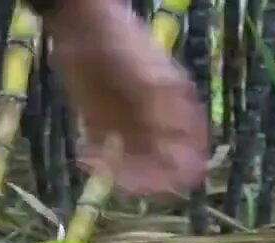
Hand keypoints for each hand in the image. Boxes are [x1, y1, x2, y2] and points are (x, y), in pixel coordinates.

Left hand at [45, 0, 207, 196]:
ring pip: (135, 166)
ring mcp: (129, 125)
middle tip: (123, 180)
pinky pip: (106, 157)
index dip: (183, 172)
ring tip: (97, 163)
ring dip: (120, 174)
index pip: (193, 151)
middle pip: (163, 165)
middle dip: (147, 178)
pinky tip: (83, 154)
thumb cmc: (120, 47)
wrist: (82, 26)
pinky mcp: (101, 127)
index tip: (165, 184)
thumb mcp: (146, 79)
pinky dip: (97, 163)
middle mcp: (157, 121)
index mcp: (177, 108)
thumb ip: (163, 116)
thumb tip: (181, 153)